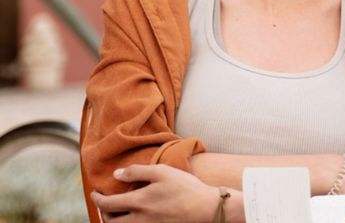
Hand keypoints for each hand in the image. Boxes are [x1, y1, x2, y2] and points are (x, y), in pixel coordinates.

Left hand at [90, 164, 237, 222]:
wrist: (205, 209)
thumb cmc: (185, 188)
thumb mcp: (162, 172)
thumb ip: (137, 172)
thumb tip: (116, 174)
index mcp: (139, 203)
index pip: (107, 204)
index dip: (96, 198)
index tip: (94, 192)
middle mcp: (139, 220)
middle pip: (110, 222)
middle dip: (103, 213)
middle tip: (103, 203)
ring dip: (113, 221)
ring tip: (116, 213)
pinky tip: (134, 217)